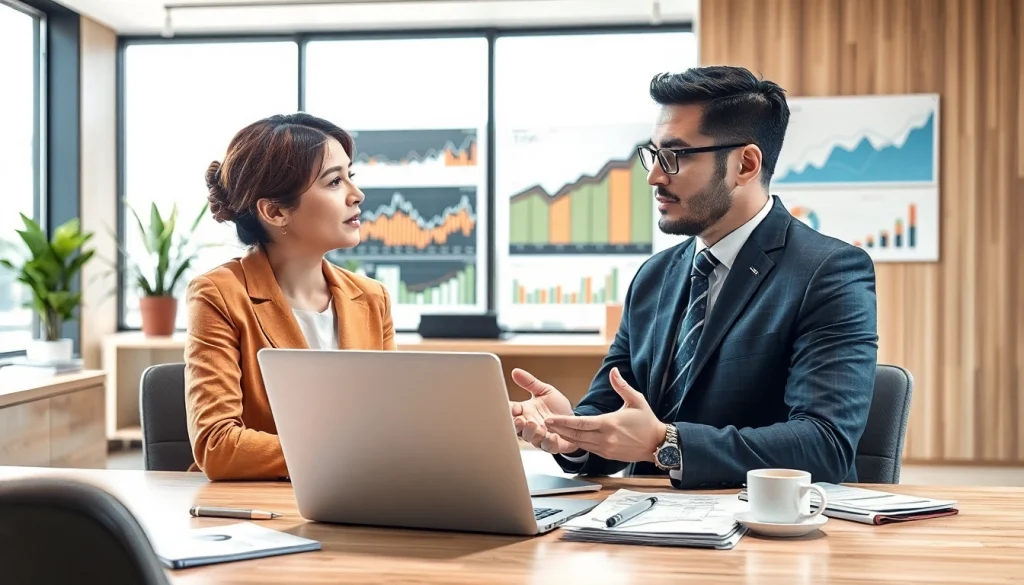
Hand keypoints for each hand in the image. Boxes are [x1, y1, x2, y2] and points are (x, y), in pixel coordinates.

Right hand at [509, 368, 578, 454]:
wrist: (574, 420)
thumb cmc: (556, 407)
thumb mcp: (544, 391)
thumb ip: (530, 382)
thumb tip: (516, 371)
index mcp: (525, 412)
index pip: (511, 411)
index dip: (507, 410)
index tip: (508, 407)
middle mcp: (529, 426)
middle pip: (517, 428)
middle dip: (517, 425)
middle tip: (520, 419)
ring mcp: (540, 436)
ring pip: (531, 438)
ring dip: (531, 433)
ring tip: (534, 425)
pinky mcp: (553, 444)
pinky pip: (548, 446)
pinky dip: (548, 442)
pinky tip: (551, 436)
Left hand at [544, 367, 665, 463]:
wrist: (658, 444)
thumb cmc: (648, 422)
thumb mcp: (636, 400)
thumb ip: (621, 386)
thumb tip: (613, 370)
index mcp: (609, 424)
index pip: (581, 423)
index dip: (564, 421)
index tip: (551, 418)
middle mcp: (605, 438)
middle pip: (576, 435)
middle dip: (559, 429)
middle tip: (545, 424)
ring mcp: (605, 448)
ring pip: (580, 443)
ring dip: (565, 437)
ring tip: (552, 430)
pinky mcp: (607, 455)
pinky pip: (588, 449)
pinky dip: (577, 443)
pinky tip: (568, 438)